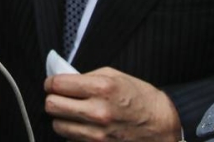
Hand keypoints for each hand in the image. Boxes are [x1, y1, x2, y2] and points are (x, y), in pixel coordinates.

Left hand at [45, 67, 181, 140]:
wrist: (162, 128)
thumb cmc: (141, 99)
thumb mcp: (116, 77)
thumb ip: (88, 77)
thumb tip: (63, 81)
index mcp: (102, 88)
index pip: (57, 85)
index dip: (51, 82)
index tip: (52, 83)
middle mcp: (97, 112)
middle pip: (52, 106)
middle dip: (53, 99)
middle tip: (60, 97)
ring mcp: (97, 135)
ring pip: (57, 126)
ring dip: (62, 118)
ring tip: (73, 113)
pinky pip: (71, 140)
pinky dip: (73, 133)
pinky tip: (84, 127)